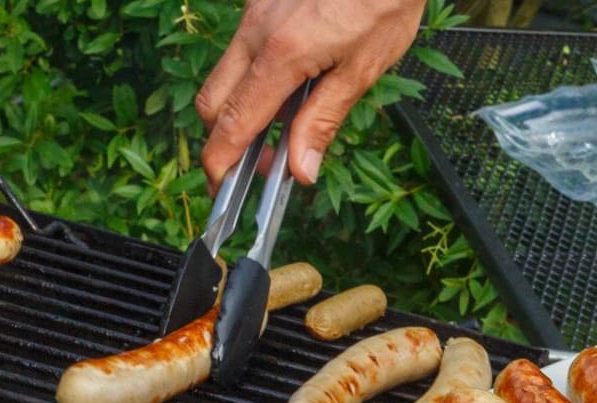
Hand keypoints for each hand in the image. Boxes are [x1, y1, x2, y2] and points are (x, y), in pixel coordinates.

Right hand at [195, 0, 424, 186]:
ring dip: (241, 108)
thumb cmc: (384, 3)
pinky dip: (254, 79)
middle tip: (260, 165)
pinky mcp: (260, 3)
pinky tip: (291, 87)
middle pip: (212, 100)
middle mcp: (255, 30)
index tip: (221, 190)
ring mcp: (254, 13)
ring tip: (283, 127)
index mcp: (281, 54)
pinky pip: (243, 50)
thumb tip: (299, 169)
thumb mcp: (363, 70)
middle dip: (224, 139)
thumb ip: (324, 119)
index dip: (221, 163)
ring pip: (225, 74)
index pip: (233, 122)